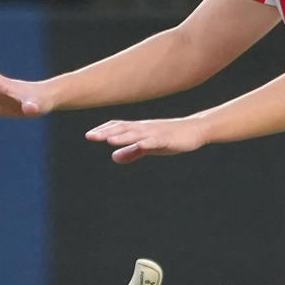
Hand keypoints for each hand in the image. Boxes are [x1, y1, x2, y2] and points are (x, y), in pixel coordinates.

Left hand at [84, 117, 208, 164]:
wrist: (195, 130)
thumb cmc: (170, 137)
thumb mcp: (148, 147)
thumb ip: (131, 152)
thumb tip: (113, 157)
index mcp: (139, 129)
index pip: (118, 127)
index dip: (104, 130)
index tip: (89, 135)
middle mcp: (145, 128)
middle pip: (123, 129)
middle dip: (106, 132)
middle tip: (90, 136)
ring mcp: (156, 133)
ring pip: (137, 134)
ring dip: (123, 137)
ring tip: (109, 140)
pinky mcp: (168, 139)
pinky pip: (157, 141)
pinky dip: (148, 142)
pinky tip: (140, 145)